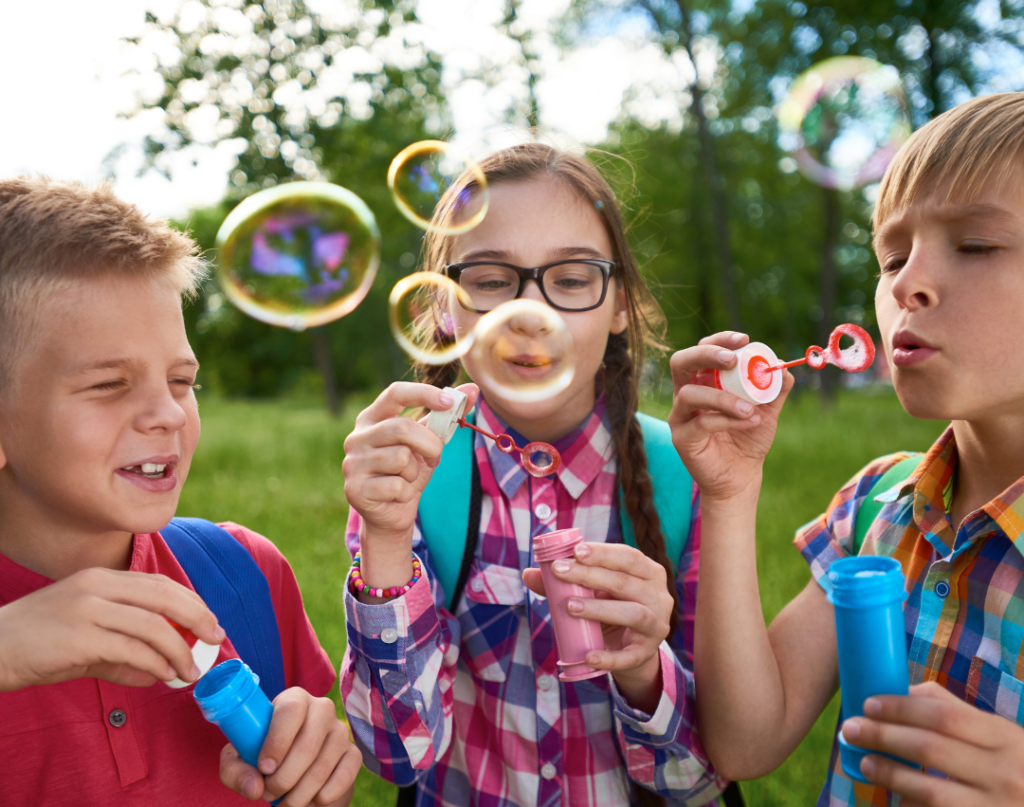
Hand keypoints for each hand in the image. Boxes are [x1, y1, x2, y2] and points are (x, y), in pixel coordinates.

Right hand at [0, 567, 223, 690]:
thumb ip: (123, 653)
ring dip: (179, 651)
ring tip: (190, 670)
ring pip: (153, 626)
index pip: (159, 583)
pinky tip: (164, 676)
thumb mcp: (85, 639)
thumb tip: (162, 672)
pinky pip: (132, 650)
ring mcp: (88, 609)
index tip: (209, 621)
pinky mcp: (80, 637)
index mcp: (100, 578)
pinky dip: (155, 664)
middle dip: (197, 617)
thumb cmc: (36, 644)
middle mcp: (97, 586)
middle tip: (215, 638)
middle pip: (165, 595)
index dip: (191, 601)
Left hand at [219, 687, 361, 805]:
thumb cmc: (263, 759)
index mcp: (293, 700)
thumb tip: (254, 787)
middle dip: (285, 777)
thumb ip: (236, 771)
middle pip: (308, 742)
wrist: (293, 773)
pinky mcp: (353, 753)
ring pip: (323, 764)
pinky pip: (345, 774)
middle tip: (269, 792)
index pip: (291, 709)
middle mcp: (321, 709)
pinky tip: (313, 800)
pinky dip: (325, 794)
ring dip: (300, 793)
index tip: (264, 768)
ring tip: (285, 802)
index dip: (278, 740)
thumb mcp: (240, 762)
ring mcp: (340, 730)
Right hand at [342, 382, 478, 541]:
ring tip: (407, 478)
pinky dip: (407, 492)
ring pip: (400, 458)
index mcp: (372, 418)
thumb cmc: (409, 472)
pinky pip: (396, 485)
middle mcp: (357, 437)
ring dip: (415, 472)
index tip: (450, 403)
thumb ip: (445, 417)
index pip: (395, 393)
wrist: (392, 514)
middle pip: (402, 428)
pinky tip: (398, 495)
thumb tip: (473, 389)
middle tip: (434, 457)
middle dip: (429, 444)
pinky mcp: (354, 489)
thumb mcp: (429, 442)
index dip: (423, 394)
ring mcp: (352, 463)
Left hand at [523, 542, 671, 710]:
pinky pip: (629, 656)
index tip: (575, 551)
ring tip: (570, 606)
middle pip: (624, 582)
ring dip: (599, 609)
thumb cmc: (612, 606)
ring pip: (632, 613)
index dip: (603, 553)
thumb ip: (565, 581)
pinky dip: (608, 656)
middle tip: (559, 572)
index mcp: (649, 572)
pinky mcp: (646, 652)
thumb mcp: (594, 591)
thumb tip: (529, 573)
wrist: (632, 648)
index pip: (628, 556)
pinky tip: (588, 656)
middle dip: (590, 576)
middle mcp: (659, 596)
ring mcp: (656, 625)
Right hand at [668, 331, 793, 502]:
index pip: (702, 350)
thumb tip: (784, 366)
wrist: (742, 476)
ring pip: (690, 394)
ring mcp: (680, 416)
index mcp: (703, 380)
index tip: (744, 340)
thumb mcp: (766, 410)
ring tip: (751, 410)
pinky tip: (750, 423)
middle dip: (707, 355)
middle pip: (681, 362)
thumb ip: (774, 389)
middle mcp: (686, 394)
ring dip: (723, 398)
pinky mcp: (682, 439)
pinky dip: (727, 420)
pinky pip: (701, 423)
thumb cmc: (748, 439)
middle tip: (733, 360)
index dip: (719, 340)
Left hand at [840, 681, 1023, 805]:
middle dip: (882, 736)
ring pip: (928, 790)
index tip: (868, 704)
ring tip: (864, 763)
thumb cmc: (1017, 767)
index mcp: (1006, 738)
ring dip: (889, 774)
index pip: (943, 716)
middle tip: (849, 729)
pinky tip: (896, 798)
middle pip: (928, 749)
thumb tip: (902, 692)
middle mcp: (1004, 774)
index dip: (900, 708)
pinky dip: (910, 805)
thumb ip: (956, 712)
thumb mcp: (1002, 737)